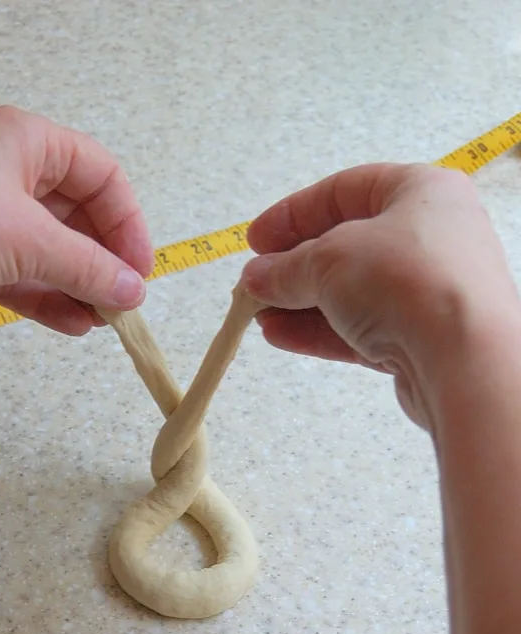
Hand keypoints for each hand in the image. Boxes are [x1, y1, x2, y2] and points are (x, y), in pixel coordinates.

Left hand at [0, 105, 153, 334]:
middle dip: (102, 262)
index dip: (128, 223)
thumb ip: (89, 269)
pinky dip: (45, 297)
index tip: (139, 270)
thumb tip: (132, 294)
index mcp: (30, 143)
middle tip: (121, 302)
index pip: (102, 177)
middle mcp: (10, 171)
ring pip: (48, 250)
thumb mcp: (31, 241)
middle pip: (77, 217)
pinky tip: (71, 324)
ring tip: (99, 321)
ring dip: (76, 286)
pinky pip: (19, 273)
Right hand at [240, 163, 518, 427]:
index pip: (346, 191)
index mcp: (422, 192)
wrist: (463, 358)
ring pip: (350, 292)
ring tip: (257, 315)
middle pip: (346, 245)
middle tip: (254, 282)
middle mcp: (431, 238)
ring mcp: (427, 291)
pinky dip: (318, 330)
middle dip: (293, 266)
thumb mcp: (329, 259)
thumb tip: (255, 277)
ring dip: (299, 303)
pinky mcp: (420, 338)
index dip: (295, 214)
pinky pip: (360, 327)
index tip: (256, 240)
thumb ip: (286, 268)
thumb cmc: (406, 280)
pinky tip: (279, 335)